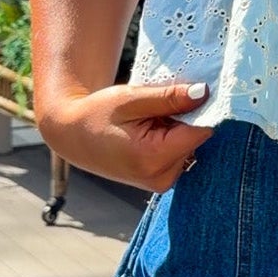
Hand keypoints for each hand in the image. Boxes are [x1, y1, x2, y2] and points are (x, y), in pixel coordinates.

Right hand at [37, 81, 213, 191]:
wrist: (74, 136)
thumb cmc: (97, 114)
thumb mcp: (131, 99)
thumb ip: (169, 98)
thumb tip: (204, 93)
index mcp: (154, 157)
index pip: (201, 131)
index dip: (197, 109)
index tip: (181, 96)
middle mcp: (161, 177)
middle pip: (196, 139)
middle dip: (184, 119)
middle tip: (154, 111)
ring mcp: (161, 183)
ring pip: (190, 147)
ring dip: (177, 130)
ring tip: (148, 123)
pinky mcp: (160, 181)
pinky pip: (181, 155)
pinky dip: (171, 140)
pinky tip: (149, 133)